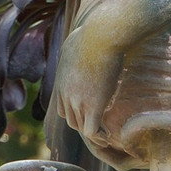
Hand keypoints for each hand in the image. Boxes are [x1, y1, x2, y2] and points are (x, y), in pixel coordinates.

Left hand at [54, 0, 139, 162]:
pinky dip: (100, 138)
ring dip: (92, 132)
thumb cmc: (95, 31)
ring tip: (107, 134)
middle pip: (69, 119)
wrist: (103, 35)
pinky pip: (92, 133)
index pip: (61, 106)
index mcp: (60, 80)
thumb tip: (79, 40)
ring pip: (80, 127)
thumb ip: (74, 48)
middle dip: (83, 122)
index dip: (74, 110)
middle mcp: (64, 93)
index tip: (89, 111)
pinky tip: (110, 136)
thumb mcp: (75, 39)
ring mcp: (76, 101)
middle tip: (100, 125)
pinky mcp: (92, 107)